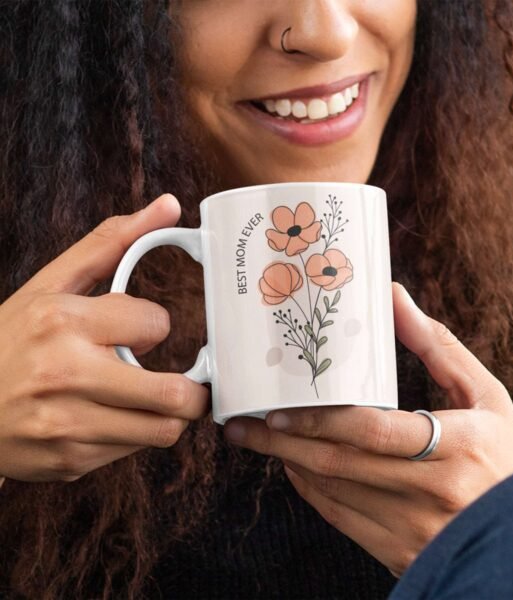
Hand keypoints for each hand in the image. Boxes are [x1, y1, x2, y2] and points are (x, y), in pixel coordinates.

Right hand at [0, 194, 209, 482]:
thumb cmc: (11, 339)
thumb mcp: (51, 284)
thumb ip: (112, 242)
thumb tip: (171, 205)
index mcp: (61, 321)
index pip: (156, 323)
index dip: (153, 325)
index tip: (138, 330)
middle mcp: (64, 374)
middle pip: (175, 395)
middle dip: (192, 389)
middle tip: (185, 381)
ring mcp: (65, 425)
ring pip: (164, 430)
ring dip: (166, 414)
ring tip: (145, 398)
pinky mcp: (68, 461)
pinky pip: (133, 451)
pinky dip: (134, 434)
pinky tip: (110, 418)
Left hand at [224, 282, 512, 576]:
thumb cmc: (504, 456)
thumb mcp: (486, 396)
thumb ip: (438, 346)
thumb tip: (393, 296)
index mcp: (457, 447)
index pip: (376, 432)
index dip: (322, 421)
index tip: (279, 411)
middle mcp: (431, 492)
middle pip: (340, 464)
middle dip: (284, 443)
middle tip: (243, 424)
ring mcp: (413, 528)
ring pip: (333, 493)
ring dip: (290, 463)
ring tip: (256, 439)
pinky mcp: (399, 550)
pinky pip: (341, 519)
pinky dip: (310, 490)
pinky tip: (294, 467)